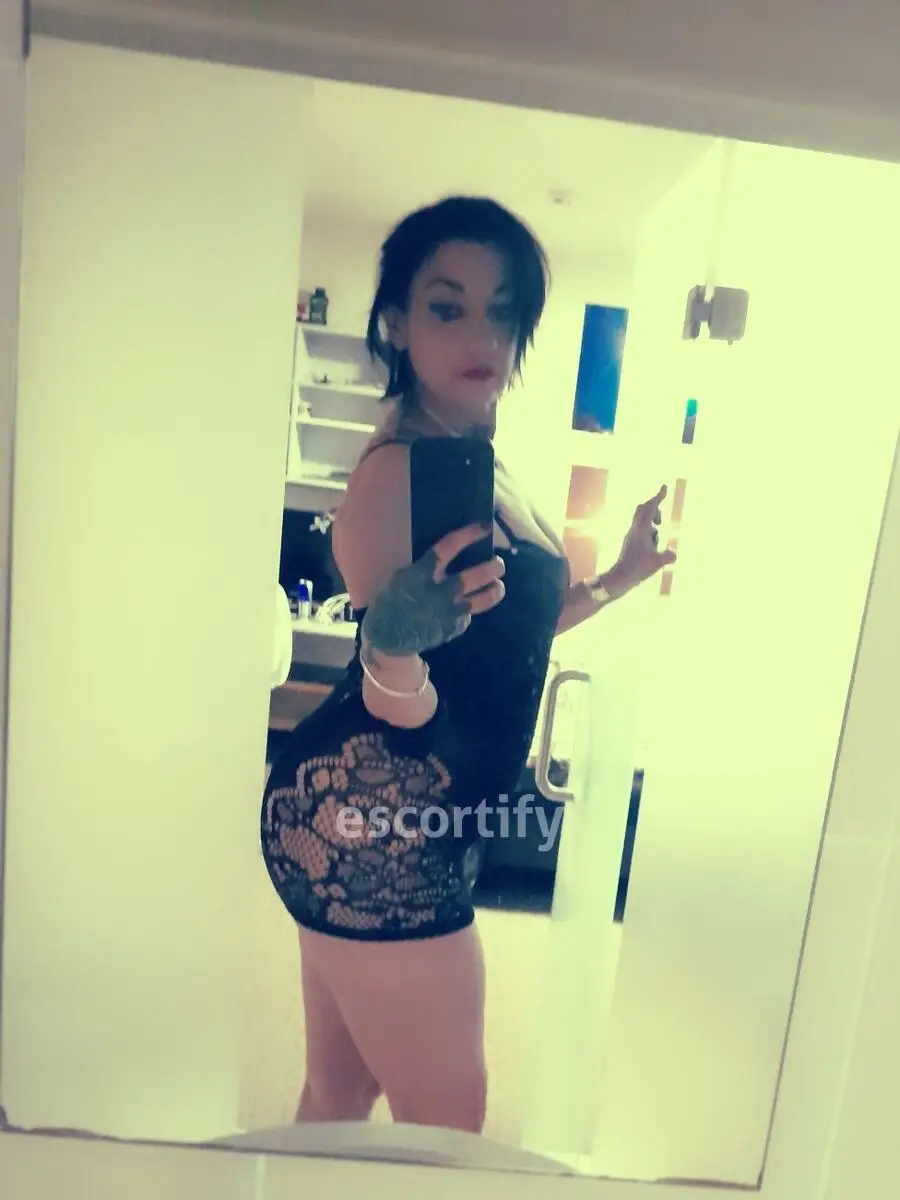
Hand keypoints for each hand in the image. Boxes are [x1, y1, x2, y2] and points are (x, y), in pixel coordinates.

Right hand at [361, 523, 505, 658]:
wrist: (389, 637)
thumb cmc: (392, 602)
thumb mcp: (403, 578)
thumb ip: (426, 568)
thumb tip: (450, 556)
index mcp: (421, 574)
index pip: (449, 547)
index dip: (469, 535)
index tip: (485, 527)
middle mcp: (438, 592)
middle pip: (475, 576)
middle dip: (492, 567)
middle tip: (499, 563)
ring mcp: (448, 612)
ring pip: (482, 600)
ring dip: (494, 591)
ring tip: (498, 586)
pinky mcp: (453, 629)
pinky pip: (468, 616)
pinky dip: (469, 610)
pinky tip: (467, 607)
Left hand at [607, 485, 676, 595]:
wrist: (618, 578)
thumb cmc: (636, 569)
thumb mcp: (657, 563)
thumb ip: (668, 556)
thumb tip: (674, 553)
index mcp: (640, 529)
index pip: (650, 507)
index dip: (658, 496)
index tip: (665, 487)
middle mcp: (634, 529)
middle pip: (643, 509)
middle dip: (655, 508)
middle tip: (661, 519)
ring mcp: (631, 536)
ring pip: (642, 520)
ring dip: (652, 522)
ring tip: (657, 536)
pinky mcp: (630, 543)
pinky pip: (641, 531)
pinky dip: (649, 532)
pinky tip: (653, 545)